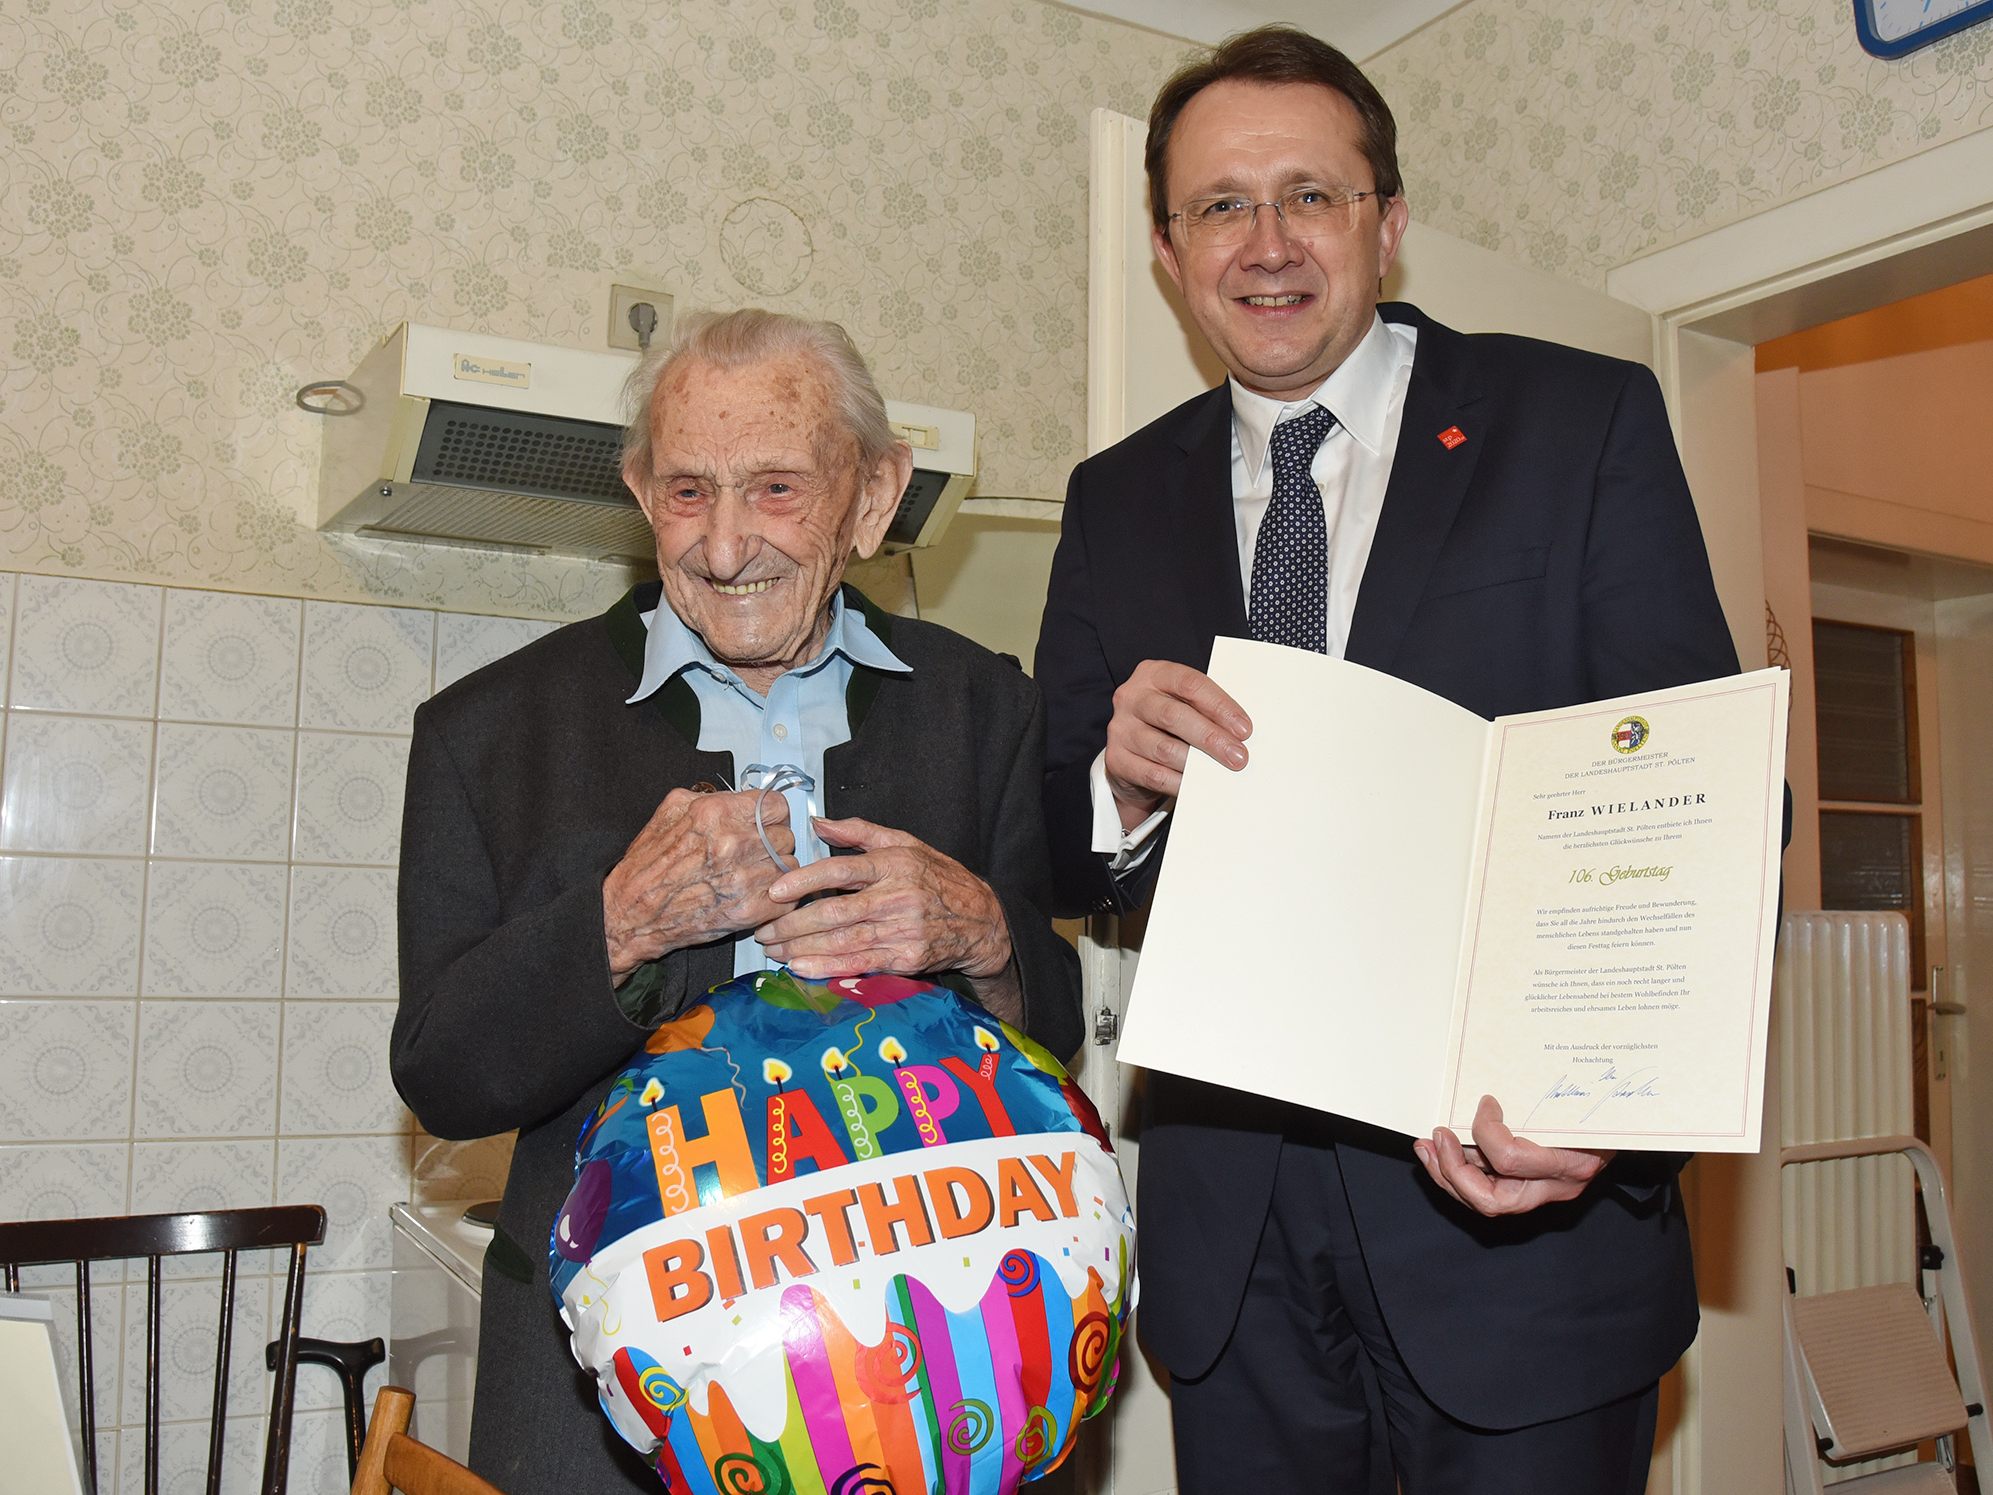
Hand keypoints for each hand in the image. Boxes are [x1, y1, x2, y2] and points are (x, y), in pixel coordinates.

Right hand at [602, 788, 794, 981]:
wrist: (634, 912)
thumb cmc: (648, 866)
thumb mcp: (671, 810)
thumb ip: (711, 797)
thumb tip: (739, 796)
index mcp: (717, 813)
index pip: (777, 805)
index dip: (772, 815)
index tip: (767, 822)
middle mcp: (734, 842)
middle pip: (785, 835)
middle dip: (772, 843)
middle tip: (753, 852)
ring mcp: (744, 877)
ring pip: (789, 866)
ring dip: (774, 871)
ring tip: (749, 875)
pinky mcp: (749, 909)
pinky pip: (786, 897)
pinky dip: (775, 898)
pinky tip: (754, 894)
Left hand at [754, 817, 1019, 1019]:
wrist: (982, 921)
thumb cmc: (939, 879)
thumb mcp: (906, 843)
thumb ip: (860, 832)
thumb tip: (817, 822)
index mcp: (894, 863)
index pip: (841, 868)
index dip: (804, 880)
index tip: (774, 890)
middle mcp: (897, 896)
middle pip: (834, 911)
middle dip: (792, 924)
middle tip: (763, 930)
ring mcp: (902, 930)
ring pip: (842, 941)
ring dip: (802, 949)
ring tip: (774, 950)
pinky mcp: (906, 959)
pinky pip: (859, 964)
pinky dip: (827, 968)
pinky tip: (802, 968)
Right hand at [1105, 660, 1250, 830]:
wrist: (1134, 751)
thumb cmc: (1167, 722)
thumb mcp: (1184, 703)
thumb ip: (1205, 709)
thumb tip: (1239, 732)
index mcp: (1153, 674)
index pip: (1189, 684)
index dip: (1219, 706)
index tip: (1244, 728)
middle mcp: (1131, 697)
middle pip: (1173, 715)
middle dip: (1211, 738)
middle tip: (1238, 756)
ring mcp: (1120, 728)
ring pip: (1164, 748)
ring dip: (1197, 764)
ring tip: (1220, 772)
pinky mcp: (1116, 759)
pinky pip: (1153, 774)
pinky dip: (1180, 782)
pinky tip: (1196, 785)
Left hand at [1413, 1096, 1612, 1216]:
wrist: (1628, 1129)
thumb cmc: (1609, 1112)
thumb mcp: (1585, 1100)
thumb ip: (1545, 1099)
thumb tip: (1493, 1092)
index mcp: (1572, 1163)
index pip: (1512, 1160)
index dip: (1485, 1132)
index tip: (1485, 1103)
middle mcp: (1555, 1186)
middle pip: (1492, 1200)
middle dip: (1454, 1170)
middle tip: (1436, 1137)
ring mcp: (1542, 1193)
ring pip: (1484, 1202)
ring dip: (1447, 1174)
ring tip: (1427, 1148)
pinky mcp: (1531, 1190)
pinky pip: (1488, 1192)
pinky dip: (1459, 1175)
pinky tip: (1440, 1154)